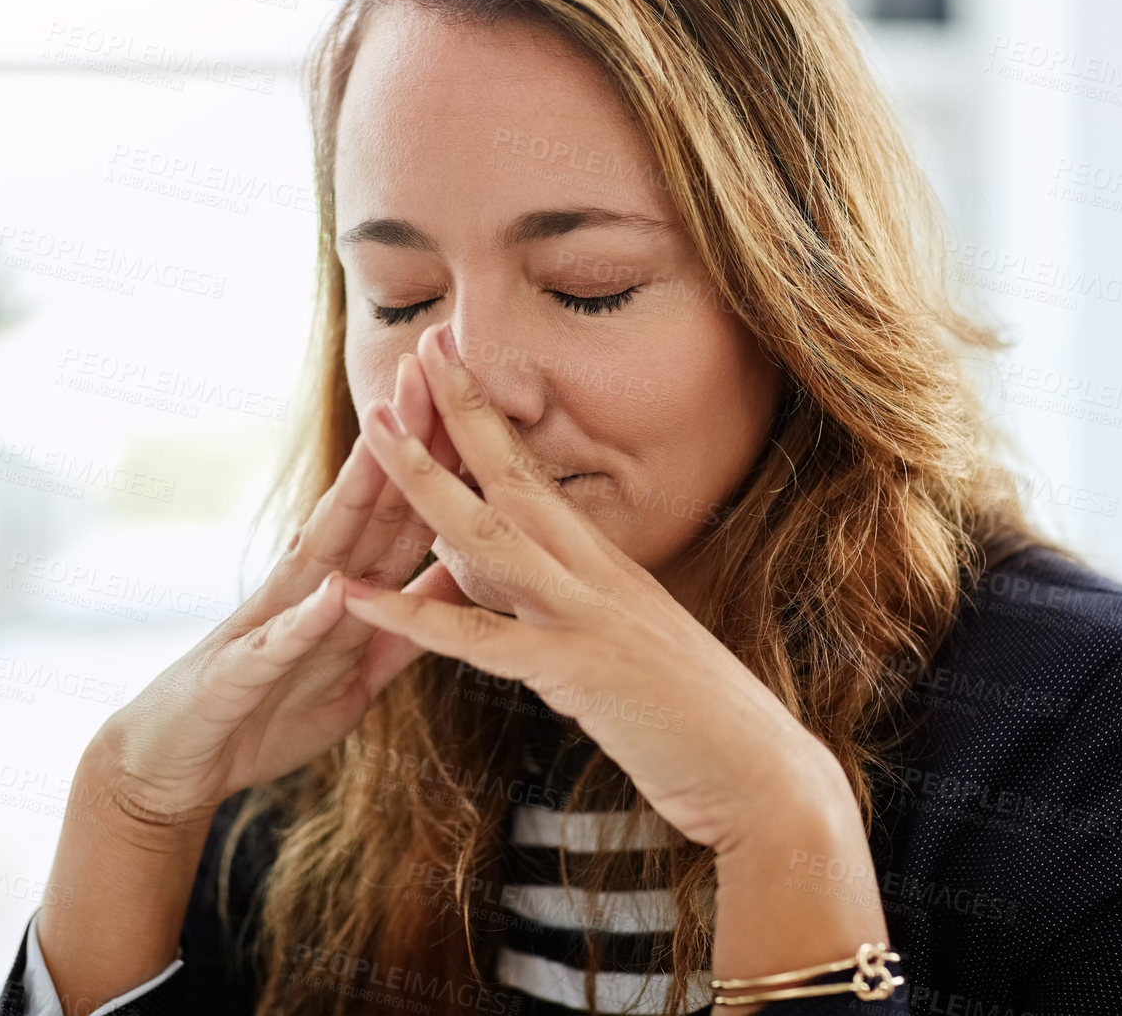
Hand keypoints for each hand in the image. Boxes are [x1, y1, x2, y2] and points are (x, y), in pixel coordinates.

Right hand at [89, 350, 468, 826]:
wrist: (175, 761)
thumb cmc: (268, 708)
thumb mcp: (357, 671)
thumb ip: (408, 624)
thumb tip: (461, 577)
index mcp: (342, 584)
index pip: (397, 507)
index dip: (436, 452)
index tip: (470, 391)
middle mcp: (307, 585)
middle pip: (365, 502)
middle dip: (401, 435)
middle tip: (429, 364)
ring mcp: (274, 620)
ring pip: (323, 548)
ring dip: (353, 493)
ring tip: (386, 436)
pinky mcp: (245, 671)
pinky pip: (281, 642)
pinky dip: (308, 616)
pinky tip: (334, 588)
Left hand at [335, 321, 844, 854]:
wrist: (761, 774)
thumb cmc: (698, 719)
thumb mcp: (629, 643)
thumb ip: (572, 607)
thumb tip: (511, 584)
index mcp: (608, 564)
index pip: (537, 474)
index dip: (493, 417)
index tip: (455, 361)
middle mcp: (597, 574)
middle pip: (515, 474)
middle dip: (461, 408)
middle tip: (419, 345)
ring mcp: (588, 617)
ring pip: (489, 534)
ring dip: (425, 478)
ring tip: (373, 429)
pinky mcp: (578, 671)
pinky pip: (480, 637)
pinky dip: (414, 615)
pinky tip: (360, 596)